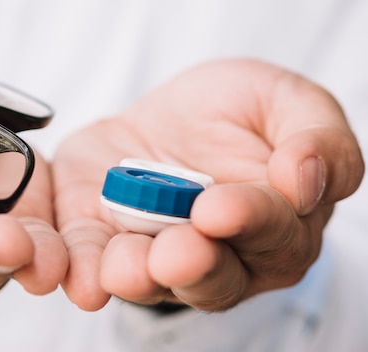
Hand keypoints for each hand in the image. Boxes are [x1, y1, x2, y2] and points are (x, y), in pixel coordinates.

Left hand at [52, 59, 363, 310]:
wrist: (166, 118)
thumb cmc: (235, 112)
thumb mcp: (286, 102)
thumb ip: (316, 138)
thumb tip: (306, 179)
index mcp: (274, 228)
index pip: (271, 234)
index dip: (249, 220)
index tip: (218, 207)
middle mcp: (220, 258)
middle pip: (213, 277)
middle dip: (191, 266)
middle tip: (173, 253)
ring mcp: (157, 258)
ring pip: (151, 281)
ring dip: (135, 276)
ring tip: (122, 267)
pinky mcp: (103, 245)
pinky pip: (90, 264)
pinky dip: (78, 270)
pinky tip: (71, 276)